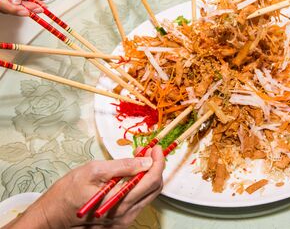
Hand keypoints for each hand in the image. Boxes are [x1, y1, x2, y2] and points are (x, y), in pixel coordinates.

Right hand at [0, 0, 41, 15]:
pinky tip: (35, 3)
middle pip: (5, 5)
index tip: (25, 11)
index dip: (12, 8)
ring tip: (39, 6)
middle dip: (23, 8)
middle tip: (37, 8)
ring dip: (26, 7)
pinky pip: (15, 0)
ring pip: (11, 4)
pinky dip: (26, 2)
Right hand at [5, 146, 164, 228]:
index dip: (158, 161)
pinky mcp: (120, 222)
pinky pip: (138, 202)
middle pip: (154, 188)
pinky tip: (129, 176)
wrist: (51, 218)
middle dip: (155, 166)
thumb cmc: (67, 193)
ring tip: (137, 161)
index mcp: (120, 201)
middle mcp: (126, 214)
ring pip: (148, 195)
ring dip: (147, 176)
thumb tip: (146, 162)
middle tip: (146, 152)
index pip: (152, 180)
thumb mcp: (92, 171)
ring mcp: (124, 220)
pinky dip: (139, 186)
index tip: (155, 148)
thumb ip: (122, 166)